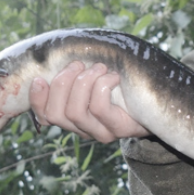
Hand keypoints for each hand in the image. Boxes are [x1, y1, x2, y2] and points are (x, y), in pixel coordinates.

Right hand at [29, 61, 150, 142]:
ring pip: (75, 111)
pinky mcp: (118, 130)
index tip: (40, 79)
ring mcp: (101, 133)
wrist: (156, 104)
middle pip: (57, 114)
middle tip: (79, 65)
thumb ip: (76, 76)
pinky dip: (102, 85)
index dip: (37, 99)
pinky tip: (114, 77)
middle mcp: (85, 130)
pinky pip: (99, 108)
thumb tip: (54, 61)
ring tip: (100, 68)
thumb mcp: (96, 81)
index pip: (45, 116)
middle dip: (63, 83)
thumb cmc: (122, 88)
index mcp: (74, 120)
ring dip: (84, 82)